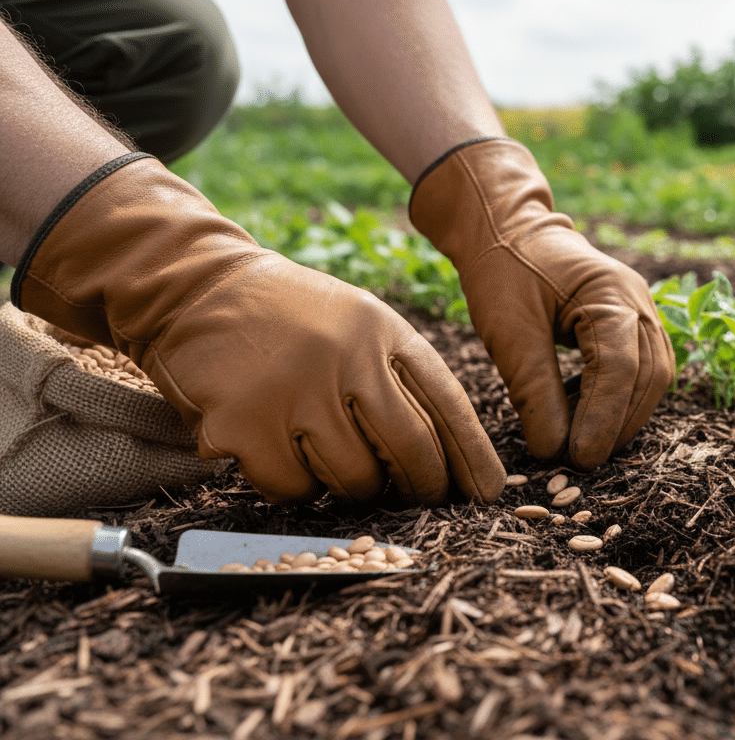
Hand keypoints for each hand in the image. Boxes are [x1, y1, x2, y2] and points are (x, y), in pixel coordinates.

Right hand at [13, 154, 503, 504]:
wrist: (196, 287)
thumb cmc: (291, 318)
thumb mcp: (359, 322)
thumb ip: (400, 375)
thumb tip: (448, 456)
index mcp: (383, 331)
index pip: (446, 403)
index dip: (473, 454)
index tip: (487, 491)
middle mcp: (347, 358)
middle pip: (411, 449)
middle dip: (423, 485)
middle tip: (421, 497)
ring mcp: (295, 391)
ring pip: (354, 478)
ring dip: (353, 485)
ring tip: (332, 458)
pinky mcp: (244, 424)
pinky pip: (293, 488)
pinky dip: (295, 486)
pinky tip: (282, 456)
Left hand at [410, 138, 673, 469]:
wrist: (507, 229)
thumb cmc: (503, 271)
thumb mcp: (509, 332)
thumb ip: (534, 391)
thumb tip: (552, 451)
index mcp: (610, 291)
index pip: (618, 365)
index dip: (601, 417)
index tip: (578, 457)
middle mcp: (638, 299)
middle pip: (648, 375)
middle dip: (619, 424)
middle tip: (584, 462)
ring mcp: (642, 309)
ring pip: (652, 376)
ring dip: (624, 416)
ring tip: (587, 446)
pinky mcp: (632, 322)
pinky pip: (641, 368)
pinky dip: (619, 398)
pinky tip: (587, 416)